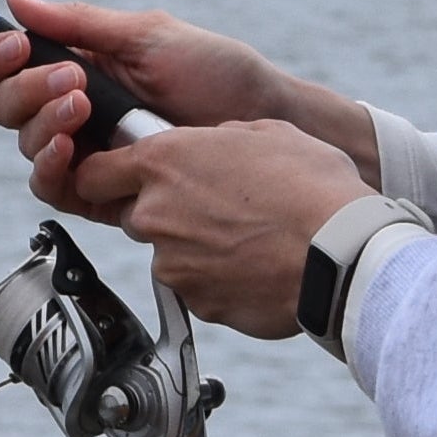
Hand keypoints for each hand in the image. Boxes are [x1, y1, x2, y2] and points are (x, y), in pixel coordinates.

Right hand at [0, 0, 380, 223]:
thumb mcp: (146, 35)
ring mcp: (87, 151)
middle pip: (6, 105)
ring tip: (84, 108)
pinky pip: (52, 187)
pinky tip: (72, 150)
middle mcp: (73, 110)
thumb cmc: (217, 73)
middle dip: (27, 89)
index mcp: (78, 66)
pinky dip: (49, 166)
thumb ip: (78, 23)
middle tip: (73, 81)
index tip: (16, 44)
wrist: (262, 122)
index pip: (9, 63)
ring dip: (43, 122)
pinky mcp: (102, 191)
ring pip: (25, 144)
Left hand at [112, 119, 374, 338]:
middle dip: (166, 214)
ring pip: (169, 255)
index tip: (119, 180)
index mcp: (163, 162)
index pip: (93, 172)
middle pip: (135, 215)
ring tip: (248, 240)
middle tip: (216, 210)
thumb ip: (219, 139)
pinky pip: (198, 289)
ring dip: (196, 250)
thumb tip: (213, 144)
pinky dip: (220, 281)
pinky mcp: (196, 302)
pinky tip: (257, 267)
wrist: (342, 253)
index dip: (107, 177)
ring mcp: (173, 263)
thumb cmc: (313, 187)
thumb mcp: (265, 133)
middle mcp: (155, 213)